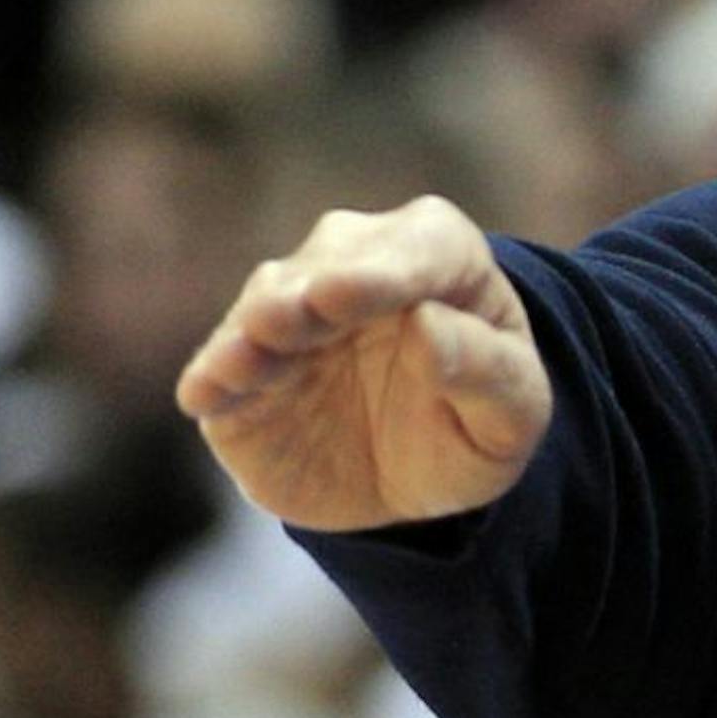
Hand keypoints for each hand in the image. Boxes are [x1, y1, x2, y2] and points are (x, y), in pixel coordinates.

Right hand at [176, 196, 552, 531]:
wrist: (421, 468)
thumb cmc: (480, 419)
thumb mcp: (513, 413)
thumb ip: (485, 369)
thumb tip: (428, 327)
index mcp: (441, 254)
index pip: (418, 249)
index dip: (379, 273)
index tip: (341, 296)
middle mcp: (358, 262)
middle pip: (329, 264)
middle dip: (305, 294)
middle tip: (283, 322)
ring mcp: (294, 306)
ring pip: (268, 303)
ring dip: (252, 332)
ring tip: (242, 362)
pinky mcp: (245, 359)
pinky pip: (224, 362)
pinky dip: (214, 376)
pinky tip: (203, 396)